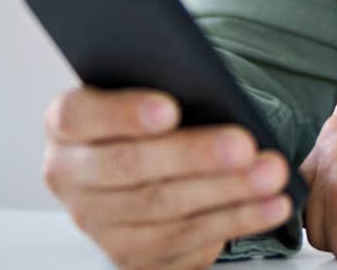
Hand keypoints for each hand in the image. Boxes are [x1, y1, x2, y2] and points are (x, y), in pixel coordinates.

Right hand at [42, 87, 293, 269]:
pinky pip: (186, 242)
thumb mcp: (148, 90)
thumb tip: (210, 87)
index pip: (78, 117)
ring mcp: (98, 223)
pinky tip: (271, 205)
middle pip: (128, 168)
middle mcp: (70, 177)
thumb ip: (165, 83)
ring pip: (162, 209)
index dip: (123, 114)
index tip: (172, 108)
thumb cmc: (153, 115)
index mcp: (66, 126)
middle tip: (244, 145)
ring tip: (271, 174)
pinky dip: (236, 221)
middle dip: (193, 157)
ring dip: (226, 193)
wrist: (147, 162)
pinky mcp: (131, 256)